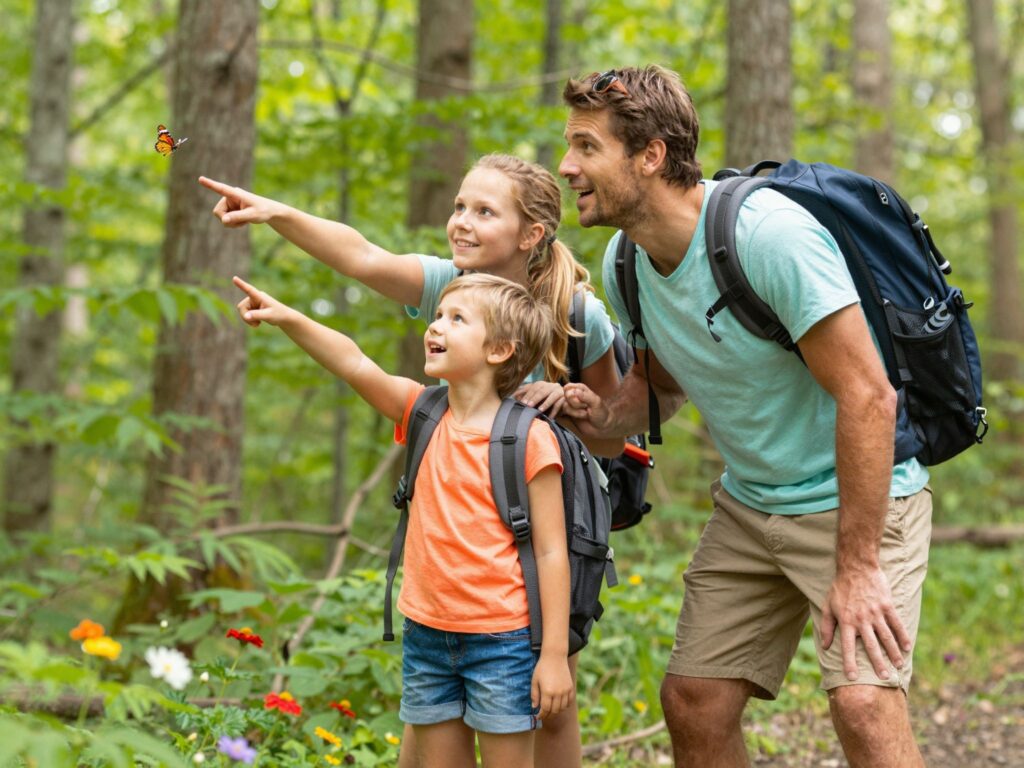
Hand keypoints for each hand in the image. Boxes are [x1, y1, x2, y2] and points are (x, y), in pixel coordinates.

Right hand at [199, 176, 281, 227]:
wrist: (269, 212)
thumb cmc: (263, 211)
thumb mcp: (252, 215)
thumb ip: (238, 217)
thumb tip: (223, 220)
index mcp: (236, 194)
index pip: (221, 189)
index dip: (210, 185)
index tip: (200, 179)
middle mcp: (230, 197)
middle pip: (218, 212)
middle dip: (227, 220)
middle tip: (242, 222)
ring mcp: (229, 203)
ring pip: (220, 217)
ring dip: (231, 223)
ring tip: (244, 220)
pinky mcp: (230, 209)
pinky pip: (224, 220)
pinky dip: (233, 224)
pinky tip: (242, 221)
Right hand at [232, 276, 292, 327]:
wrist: (284, 318)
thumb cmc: (278, 314)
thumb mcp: (268, 316)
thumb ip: (256, 315)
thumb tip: (245, 316)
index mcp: (259, 296)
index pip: (249, 290)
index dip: (241, 284)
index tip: (234, 278)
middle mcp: (254, 298)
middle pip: (241, 307)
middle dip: (245, 317)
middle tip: (256, 324)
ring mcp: (253, 303)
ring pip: (242, 312)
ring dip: (248, 320)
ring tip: (258, 323)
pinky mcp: (252, 308)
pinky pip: (244, 315)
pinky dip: (249, 321)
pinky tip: (258, 323)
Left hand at [513, 381, 565, 415]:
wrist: (562, 405)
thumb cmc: (544, 403)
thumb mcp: (535, 400)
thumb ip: (525, 396)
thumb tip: (513, 396)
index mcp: (542, 384)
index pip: (534, 387)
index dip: (528, 394)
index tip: (522, 402)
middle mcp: (551, 385)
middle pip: (542, 390)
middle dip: (535, 398)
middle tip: (528, 406)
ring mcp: (559, 391)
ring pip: (552, 395)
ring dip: (546, 403)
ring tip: (539, 410)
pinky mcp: (565, 398)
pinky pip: (560, 404)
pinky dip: (554, 411)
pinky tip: (550, 417)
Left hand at [531, 654, 573, 719]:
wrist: (555, 656)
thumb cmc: (542, 667)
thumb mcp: (534, 680)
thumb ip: (534, 695)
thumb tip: (534, 707)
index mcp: (547, 691)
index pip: (545, 709)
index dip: (541, 715)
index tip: (537, 717)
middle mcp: (558, 693)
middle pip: (554, 711)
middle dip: (548, 715)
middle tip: (543, 715)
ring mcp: (566, 690)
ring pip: (562, 708)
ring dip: (556, 711)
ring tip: (550, 710)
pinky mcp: (571, 688)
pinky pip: (569, 702)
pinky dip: (564, 706)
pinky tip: (559, 704)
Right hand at [562, 382, 612, 432]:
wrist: (601, 427)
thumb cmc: (601, 412)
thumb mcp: (596, 402)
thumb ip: (585, 396)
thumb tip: (574, 391)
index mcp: (581, 388)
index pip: (569, 387)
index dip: (574, 394)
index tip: (583, 399)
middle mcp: (574, 394)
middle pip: (566, 396)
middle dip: (576, 403)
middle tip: (586, 407)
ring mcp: (570, 403)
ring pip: (565, 405)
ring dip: (576, 411)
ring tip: (585, 413)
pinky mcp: (568, 412)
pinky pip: (564, 412)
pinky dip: (574, 415)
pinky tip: (581, 416)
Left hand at [821, 566, 911, 680]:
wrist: (856, 568)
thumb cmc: (840, 588)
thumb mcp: (828, 606)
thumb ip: (828, 627)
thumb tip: (825, 646)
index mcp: (846, 621)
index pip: (847, 647)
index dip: (849, 663)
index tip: (852, 678)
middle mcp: (862, 620)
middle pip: (871, 646)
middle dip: (878, 663)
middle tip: (884, 678)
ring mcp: (876, 613)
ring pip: (886, 637)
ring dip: (893, 653)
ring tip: (898, 665)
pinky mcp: (887, 606)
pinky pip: (897, 624)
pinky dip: (903, 636)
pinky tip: (907, 647)